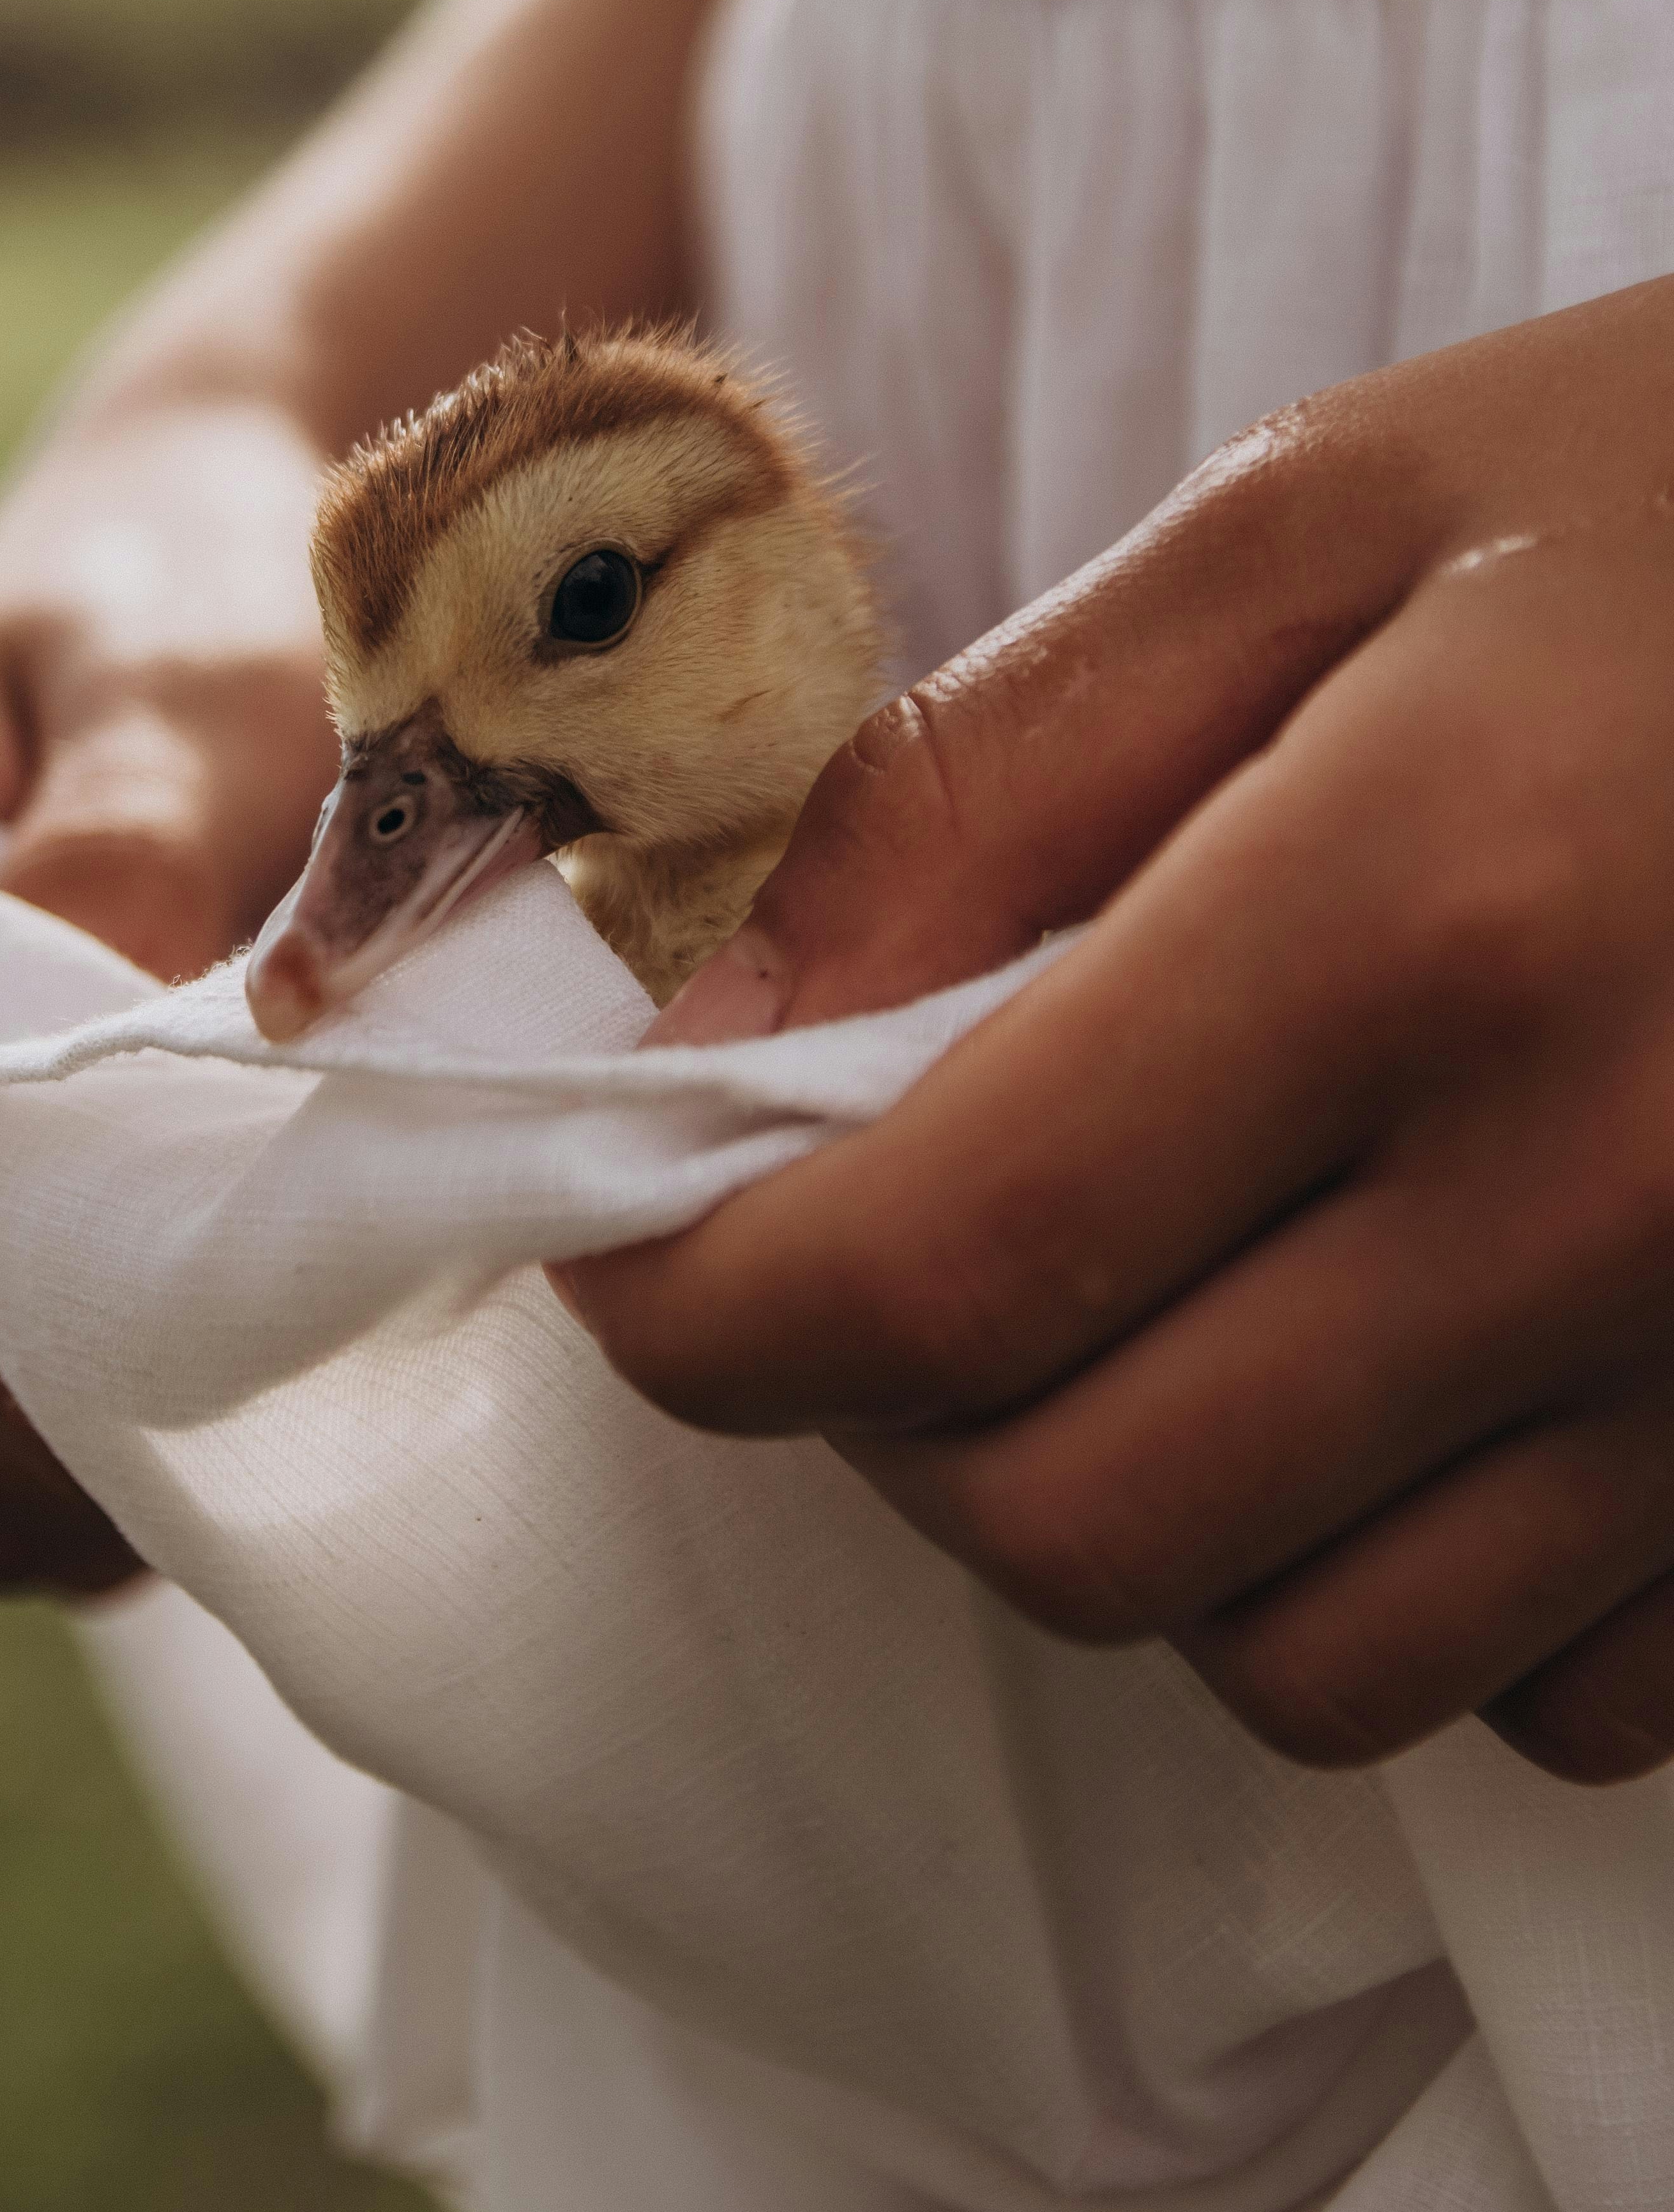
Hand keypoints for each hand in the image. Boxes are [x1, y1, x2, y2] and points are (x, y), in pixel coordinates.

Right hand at [0, 399, 335, 1596]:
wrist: (184, 528)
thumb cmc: (212, 593)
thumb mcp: (205, 683)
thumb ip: (136, 856)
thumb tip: (101, 1062)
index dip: (57, 1320)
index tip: (266, 1372)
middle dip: (74, 1422)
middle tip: (310, 1438)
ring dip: (69, 1443)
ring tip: (281, 1417)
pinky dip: (51, 1428)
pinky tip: (205, 1392)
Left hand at [564, 280, 1673, 1783]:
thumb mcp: (1325, 519)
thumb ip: (982, 779)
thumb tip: (703, 1020)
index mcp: (1425, 916)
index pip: (936, 1266)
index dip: (703, 1304)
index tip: (634, 1250)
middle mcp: (1603, 1201)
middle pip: (1081, 1519)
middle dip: (902, 1416)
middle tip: (895, 1240)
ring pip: (1295, 1658)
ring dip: (1145, 1509)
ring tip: (1166, 1286)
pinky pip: (1541, 1692)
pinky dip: (1405, 1575)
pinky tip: (1413, 1361)